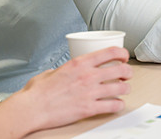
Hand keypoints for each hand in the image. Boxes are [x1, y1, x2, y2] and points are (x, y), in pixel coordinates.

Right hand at [0, 46, 131, 138]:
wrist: (33, 108)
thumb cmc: (38, 91)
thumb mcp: (53, 71)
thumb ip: (66, 69)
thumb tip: (67, 71)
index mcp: (79, 63)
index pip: (110, 52)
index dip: (123, 53)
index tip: (124, 56)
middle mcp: (88, 76)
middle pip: (121, 70)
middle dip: (127, 72)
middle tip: (126, 74)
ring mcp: (90, 92)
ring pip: (121, 88)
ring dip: (125, 88)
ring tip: (124, 89)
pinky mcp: (89, 108)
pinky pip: (113, 106)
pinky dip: (118, 105)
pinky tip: (116, 104)